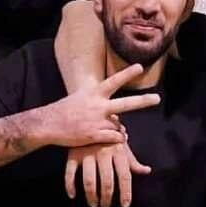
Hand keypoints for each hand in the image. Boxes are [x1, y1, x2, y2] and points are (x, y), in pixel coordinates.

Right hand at [41, 64, 159, 147]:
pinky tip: (107, 139)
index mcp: (93, 94)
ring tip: (103, 129)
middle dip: (143, 101)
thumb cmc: (65, 111)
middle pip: (126, 104)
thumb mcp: (81, 98)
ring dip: (117, 130)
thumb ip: (99, 103)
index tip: (140, 66)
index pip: (113, 81)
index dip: (127, 74)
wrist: (48, 124)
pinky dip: (116, 140)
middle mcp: (97, 106)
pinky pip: (115, 138)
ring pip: (119, 127)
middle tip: (157, 99)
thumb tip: (117, 116)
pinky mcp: (94, 135)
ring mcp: (97, 121)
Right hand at [65, 141, 150, 206]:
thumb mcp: (123, 145)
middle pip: (107, 182)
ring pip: (89, 181)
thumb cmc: (110, 134)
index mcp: (118, 151)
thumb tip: (146, 171)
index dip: (126, 193)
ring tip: (94, 204)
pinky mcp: (73, 153)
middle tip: (106, 206)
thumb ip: (132, 161)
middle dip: (107, 198)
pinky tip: (73, 195)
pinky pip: (70, 173)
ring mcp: (87, 153)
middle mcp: (103, 152)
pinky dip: (70, 186)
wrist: (90, 115)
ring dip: (91, 196)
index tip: (125, 205)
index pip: (125, 176)